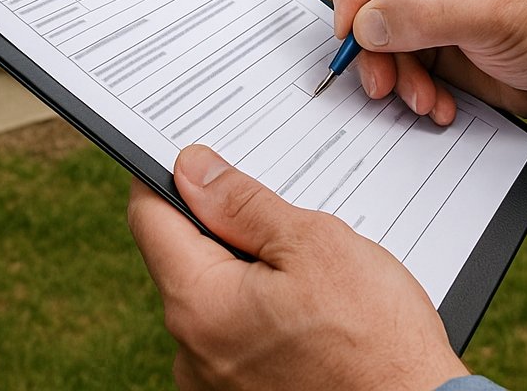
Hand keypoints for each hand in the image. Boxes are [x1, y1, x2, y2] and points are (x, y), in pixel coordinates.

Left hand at [127, 145, 467, 390]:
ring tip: (311, 277)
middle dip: (225, 229)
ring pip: (215, 298)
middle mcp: (192, 352)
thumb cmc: (377, 341)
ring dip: (250, 274)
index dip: (169, 176)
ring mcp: (215, 383)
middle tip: (283, 219)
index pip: (149, 218)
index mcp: (199, 306)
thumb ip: (242, 203)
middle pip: (184, 259)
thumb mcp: (314, 245)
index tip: (197, 157)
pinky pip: (235, 335)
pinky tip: (311, 313)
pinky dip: (263, 314)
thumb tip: (191, 169)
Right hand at [333, 0, 526, 125]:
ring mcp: (419, 1)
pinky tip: (437, 101)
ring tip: (421, 95)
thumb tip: (365, 25)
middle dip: (369, 37)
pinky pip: (390, 62)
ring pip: (370, 31)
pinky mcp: (421, 40)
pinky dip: (407, 86)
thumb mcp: (490, 12)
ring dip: (390, 71)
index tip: (353, 20)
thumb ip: (425, 14)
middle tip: (378, 75)